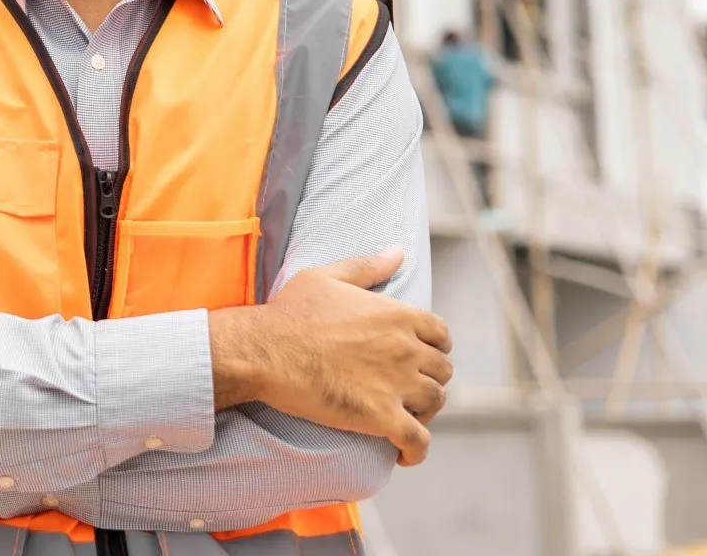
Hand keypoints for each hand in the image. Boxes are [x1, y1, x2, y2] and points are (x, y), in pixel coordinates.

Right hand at [208, 249, 453, 465]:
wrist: (264, 350)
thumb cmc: (289, 312)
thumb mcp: (326, 276)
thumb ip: (367, 266)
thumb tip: (398, 252)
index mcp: (397, 314)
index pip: (441, 335)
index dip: (434, 348)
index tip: (419, 357)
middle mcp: (405, 348)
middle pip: (442, 371)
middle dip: (429, 380)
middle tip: (406, 390)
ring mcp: (396, 383)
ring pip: (435, 403)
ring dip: (424, 412)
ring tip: (404, 417)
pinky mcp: (381, 416)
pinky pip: (417, 440)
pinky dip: (417, 450)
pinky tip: (405, 454)